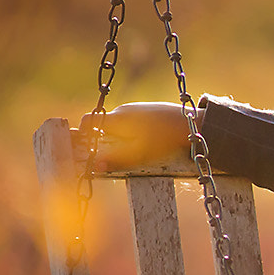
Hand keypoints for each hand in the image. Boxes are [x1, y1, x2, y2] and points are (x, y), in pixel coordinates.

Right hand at [79, 101, 201, 172]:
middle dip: (104, 140)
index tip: (87, 147)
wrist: (190, 123)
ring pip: (118, 124)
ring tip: (133, 149)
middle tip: (113, 155)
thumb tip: (95, 166)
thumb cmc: (164, 139)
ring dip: (119, 137)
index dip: (83, 133)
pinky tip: (145, 141)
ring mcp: (135, 108)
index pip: (88, 120)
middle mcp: (123, 110)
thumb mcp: (140, 154)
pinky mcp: (145, 110)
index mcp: (117, 119)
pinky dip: (131, 132)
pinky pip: (130, 121)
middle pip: (103, 124)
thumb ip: (117, 160)